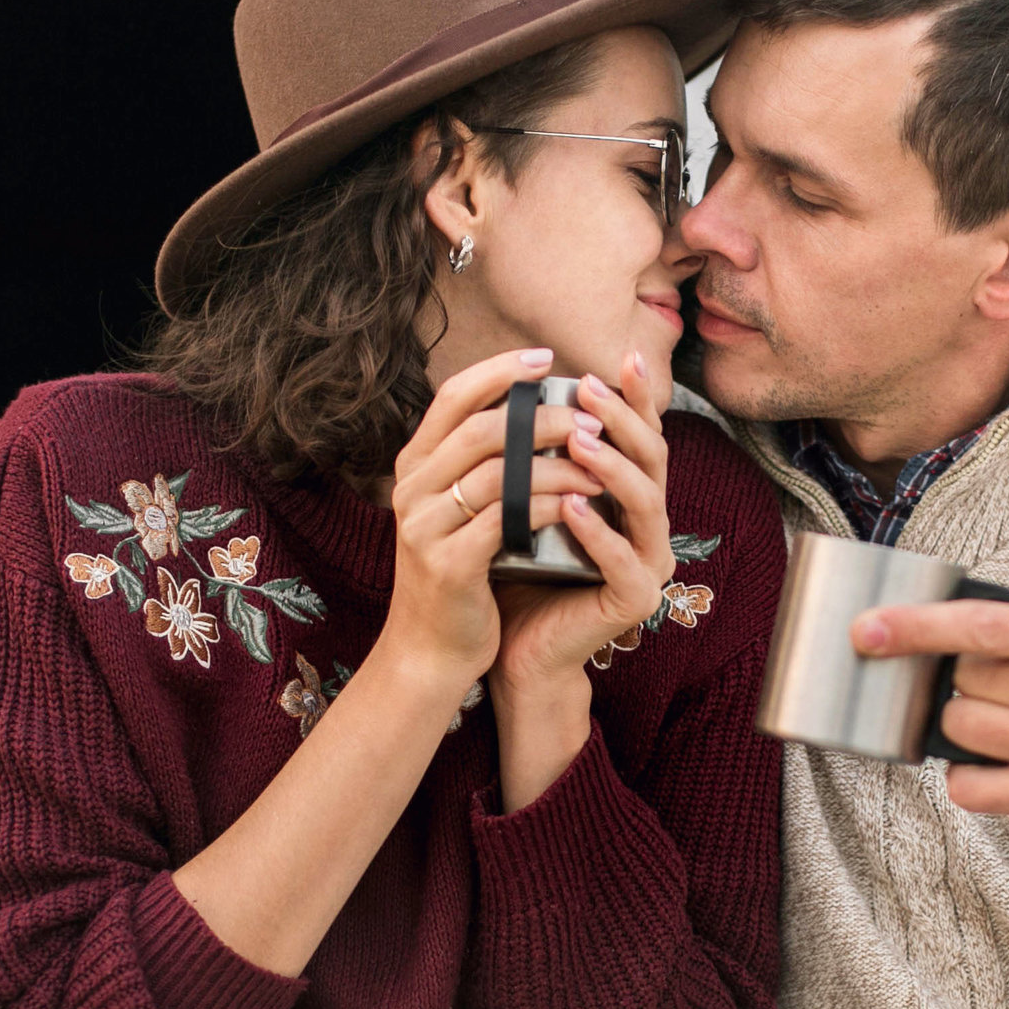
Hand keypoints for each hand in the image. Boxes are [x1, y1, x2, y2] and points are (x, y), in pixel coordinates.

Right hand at [384, 347, 603, 684]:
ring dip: (556, 463)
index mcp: (413, 466)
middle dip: (543, 417)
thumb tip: (533, 411)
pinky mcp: (449, 566)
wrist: (430, 650)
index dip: (499, 371)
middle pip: (481, 429)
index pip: (452, 397)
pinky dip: (548, 506)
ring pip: (498, 473)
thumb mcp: (457, 509)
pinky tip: (579, 504)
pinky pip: (507, 521)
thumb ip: (481, 465)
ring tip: (597, 462)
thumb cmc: (459, 574)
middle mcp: (411, 489)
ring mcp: (425, 528)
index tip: (544, 358)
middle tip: (589, 419)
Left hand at [491, 351, 676, 689]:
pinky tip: (570, 505)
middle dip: (624, 420)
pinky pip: (624, 559)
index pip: (640, 437)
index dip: (637, 398)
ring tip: (578, 439)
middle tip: (589, 390)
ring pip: (647, 502)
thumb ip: (538, 455)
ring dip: (613, 466)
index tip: (622, 357)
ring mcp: (649, 563)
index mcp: (629, 498)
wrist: (516, 646)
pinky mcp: (637, 599)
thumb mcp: (527, 500)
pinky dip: (599, 531)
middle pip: (653, 459)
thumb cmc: (520, 570)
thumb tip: (518, 384)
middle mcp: (649, 525)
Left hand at [851, 602, 1008, 876]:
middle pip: (965, 680)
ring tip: (1007, 729)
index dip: (916, 627)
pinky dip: (969, 776)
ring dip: (965, 728)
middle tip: (1005, 693)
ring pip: (961, 730)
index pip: (984, 628)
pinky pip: (970, 786)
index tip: (867, 629)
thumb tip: (939, 635)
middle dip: (967, 684)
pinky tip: (1000, 767)